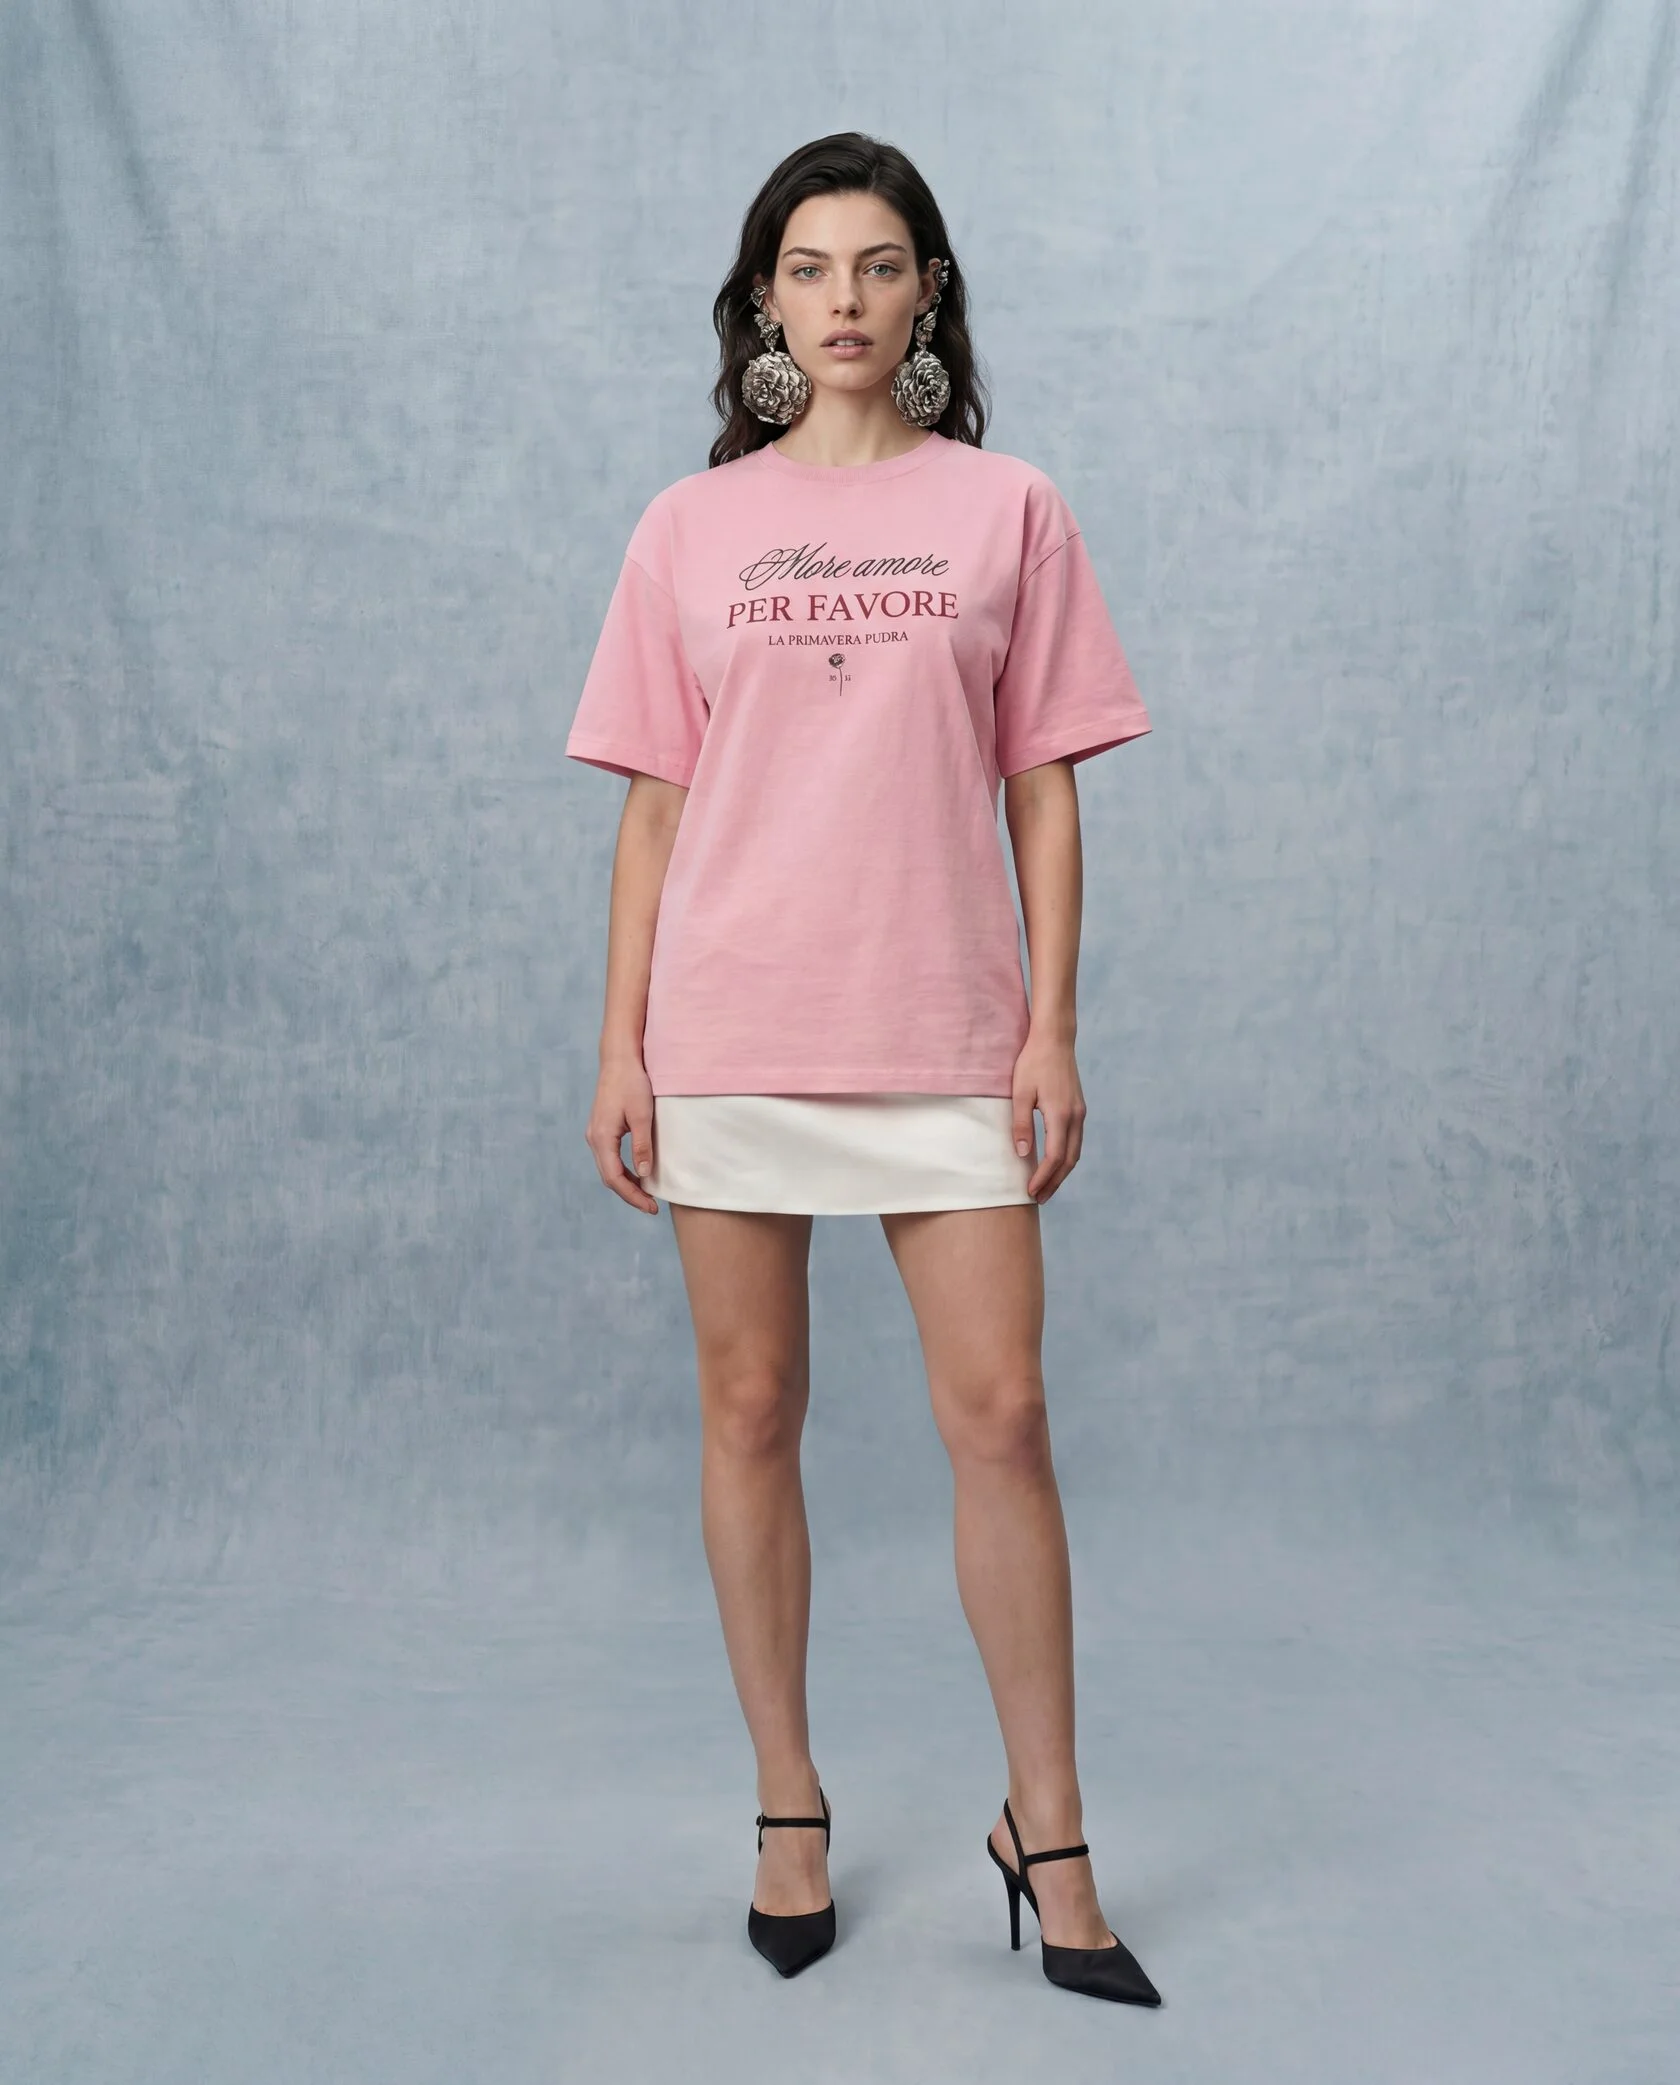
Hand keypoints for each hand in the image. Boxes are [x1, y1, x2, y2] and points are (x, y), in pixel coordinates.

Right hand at [585, 1057, 659, 1213]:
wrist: (619, 1060)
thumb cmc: (632, 1083)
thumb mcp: (642, 1116)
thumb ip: (642, 1146)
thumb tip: (644, 1175)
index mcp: (602, 1138)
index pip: (614, 1178)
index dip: (633, 1196)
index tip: (651, 1207)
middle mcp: (594, 1139)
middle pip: (609, 1177)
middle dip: (630, 1194)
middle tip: (652, 1206)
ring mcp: (595, 1134)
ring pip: (608, 1168)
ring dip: (626, 1184)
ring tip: (647, 1195)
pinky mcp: (601, 1129)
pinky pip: (609, 1158)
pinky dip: (623, 1171)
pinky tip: (638, 1174)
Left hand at [1011, 1033, 1086, 1201]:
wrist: (1054, 1039)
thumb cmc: (1033, 1062)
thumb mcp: (1020, 1093)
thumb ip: (1021, 1124)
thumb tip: (1023, 1154)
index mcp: (1060, 1114)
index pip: (1055, 1156)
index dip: (1043, 1177)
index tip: (1030, 1191)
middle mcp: (1075, 1116)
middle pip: (1069, 1160)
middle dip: (1054, 1182)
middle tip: (1039, 1199)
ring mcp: (1080, 1112)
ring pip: (1075, 1152)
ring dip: (1062, 1172)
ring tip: (1046, 1187)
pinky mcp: (1078, 1108)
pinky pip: (1075, 1140)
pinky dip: (1066, 1158)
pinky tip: (1054, 1163)